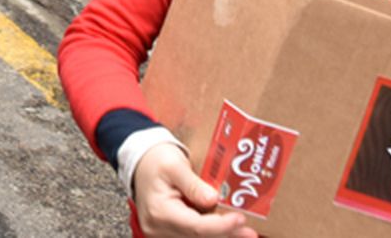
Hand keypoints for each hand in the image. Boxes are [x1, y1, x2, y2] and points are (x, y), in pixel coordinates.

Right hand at [133, 143, 257, 237]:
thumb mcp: (175, 165)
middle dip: (227, 234)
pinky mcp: (167, 232)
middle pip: (198, 237)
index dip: (221, 226)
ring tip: (244, 233)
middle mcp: (158, 227)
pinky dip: (210, 234)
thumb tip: (213, 199)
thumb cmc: (156, 160)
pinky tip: (227, 231)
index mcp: (160, 211)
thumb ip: (193, 184)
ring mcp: (161, 233)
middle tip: (251, 233)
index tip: (240, 218)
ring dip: (221, 236)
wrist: (140, 162)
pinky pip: (191, 236)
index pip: (196, 227)